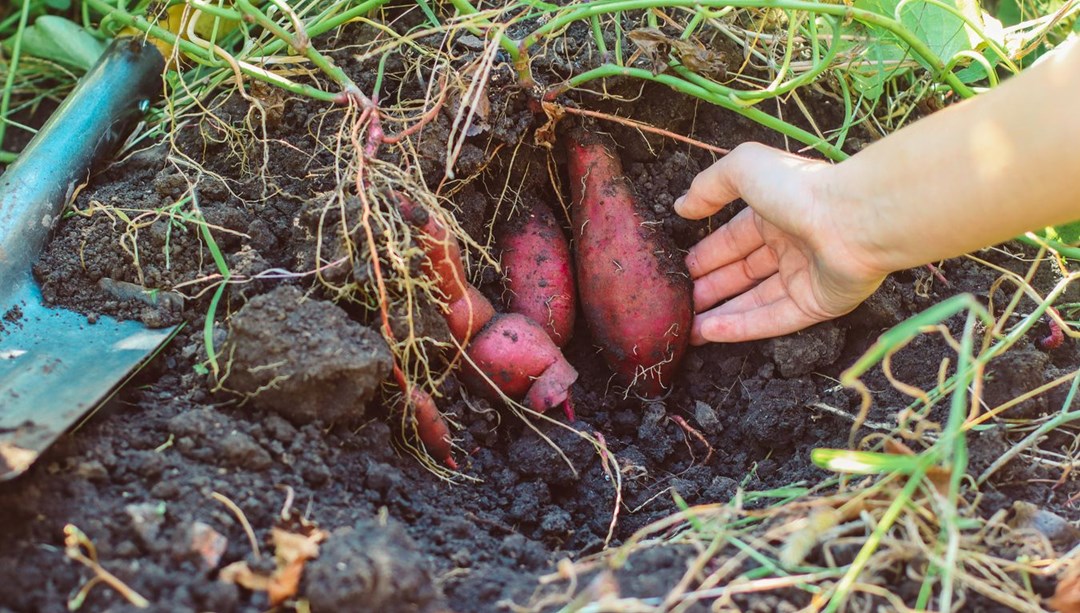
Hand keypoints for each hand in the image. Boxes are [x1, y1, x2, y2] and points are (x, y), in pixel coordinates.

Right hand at [675, 143, 888, 343]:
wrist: (854, 220)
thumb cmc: (799, 190)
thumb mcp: (744, 169)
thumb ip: (709, 185)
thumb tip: (682, 206)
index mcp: (775, 212)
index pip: (733, 239)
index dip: (706, 255)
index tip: (680, 271)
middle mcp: (790, 246)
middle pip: (742, 273)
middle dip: (710, 287)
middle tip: (680, 301)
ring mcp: (804, 277)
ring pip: (754, 301)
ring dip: (719, 313)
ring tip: (687, 325)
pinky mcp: (816, 305)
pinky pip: (772, 319)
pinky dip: (740, 327)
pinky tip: (709, 332)